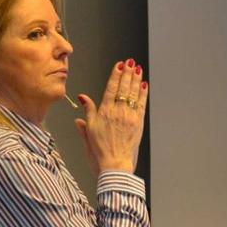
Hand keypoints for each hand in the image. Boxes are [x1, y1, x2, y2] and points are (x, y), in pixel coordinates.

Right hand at [74, 58, 148, 174]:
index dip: (115, 75)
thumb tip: (83, 98)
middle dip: (127, 73)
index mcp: (104, 112)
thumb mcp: (89, 130)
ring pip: (133, 94)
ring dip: (136, 80)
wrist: (114, 164)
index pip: (111, 88)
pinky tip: (144, 86)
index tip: (119, 65)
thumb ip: (88, 112)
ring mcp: (129, 117)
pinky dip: (143, 94)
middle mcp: (118, 112)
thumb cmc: (99, 150)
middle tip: (130, 62)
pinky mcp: (138, 124)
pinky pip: (141, 105)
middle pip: (123, 88)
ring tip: (137, 69)